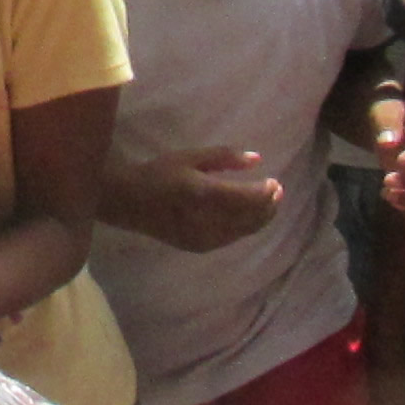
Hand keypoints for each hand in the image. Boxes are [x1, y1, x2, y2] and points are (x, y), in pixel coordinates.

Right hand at [118, 147, 281, 251]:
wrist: (128, 202)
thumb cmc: (159, 173)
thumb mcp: (190, 157)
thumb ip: (224, 157)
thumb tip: (257, 159)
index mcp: (203, 193)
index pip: (247, 198)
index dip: (266, 192)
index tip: (275, 182)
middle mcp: (206, 219)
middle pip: (250, 218)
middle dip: (269, 206)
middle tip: (276, 191)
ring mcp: (203, 237)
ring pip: (244, 231)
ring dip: (260, 218)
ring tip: (267, 204)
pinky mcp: (200, 247)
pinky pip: (231, 238)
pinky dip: (245, 227)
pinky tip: (246, 217)